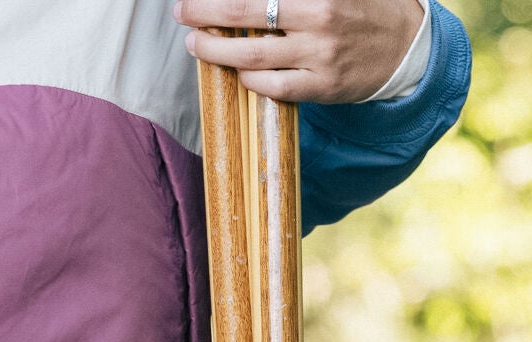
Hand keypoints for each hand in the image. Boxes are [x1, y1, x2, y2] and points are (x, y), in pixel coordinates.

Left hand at [175, 0, 426, 100]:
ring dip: (215, 50)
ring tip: (195, 43)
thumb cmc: (362, 6)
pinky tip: (235, 70)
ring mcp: (319, 53)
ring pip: (252, 54)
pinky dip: (248, 78)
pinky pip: (272, 86)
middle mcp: (320, 15)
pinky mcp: (321, 86)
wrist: (406, 45)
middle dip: (207, 11)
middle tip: (182, 11)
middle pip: (247, 12)